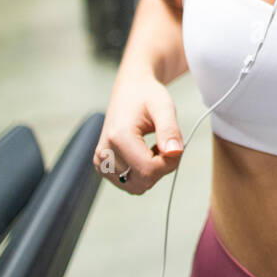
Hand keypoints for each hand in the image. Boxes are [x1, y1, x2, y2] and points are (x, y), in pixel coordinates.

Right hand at [93, 78, 184, 194]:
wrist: (129, 90)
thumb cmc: (147, 96)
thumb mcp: (164, 107)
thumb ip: (170, 130)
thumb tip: (175, 153)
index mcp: (118, 137)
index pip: (149, 170)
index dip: (169, 162)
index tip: (175, 145)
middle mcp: (105, 153)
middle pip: (143, 182)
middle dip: (161, 168)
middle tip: (165, 144)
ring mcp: (101, 162)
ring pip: (137, 186)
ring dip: (152, 172)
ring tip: (153, 147)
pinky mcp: (103, 167)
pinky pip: (130, 183)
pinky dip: (142, 173)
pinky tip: (144, 153)